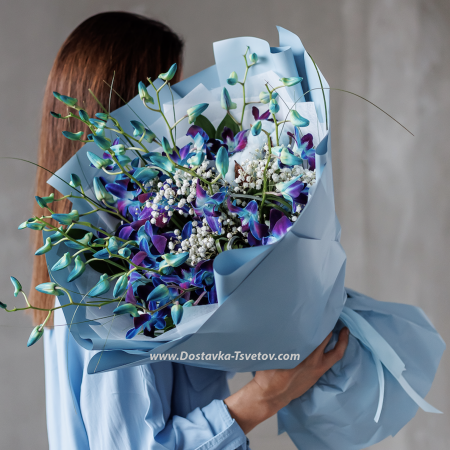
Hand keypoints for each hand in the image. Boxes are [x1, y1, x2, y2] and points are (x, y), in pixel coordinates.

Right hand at [224, 327, 349, 433]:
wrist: (272, 394)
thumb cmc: (269, 372)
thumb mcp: (273, 352)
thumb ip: (282, 340)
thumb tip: (283, 325)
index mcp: (302, 353)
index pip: (317, 334)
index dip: (321, 323)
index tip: (322, 313)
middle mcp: (313, 360)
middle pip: (327, 339)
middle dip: (331, 328)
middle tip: (334, 317)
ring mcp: (317, 368)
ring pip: (336, 353)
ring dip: (341, 342)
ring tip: (345, 331)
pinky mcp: (317, 375)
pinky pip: (331, 361)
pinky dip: (335, 352)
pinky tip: (334, 346)